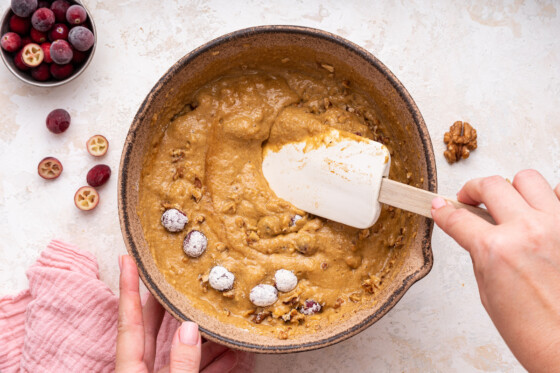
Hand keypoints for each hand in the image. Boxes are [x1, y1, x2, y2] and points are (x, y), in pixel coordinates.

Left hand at [116, 255, 248, 371]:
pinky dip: (210, 363)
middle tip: (175, 276)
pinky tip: (229, 355)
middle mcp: (140, 372)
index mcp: (131, 370)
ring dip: (200, 338)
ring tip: (218, 317)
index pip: (130, 321)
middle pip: (152, 328)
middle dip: (167, 302)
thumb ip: (183, 363)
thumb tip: (189, 328)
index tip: (127, 259)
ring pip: (178, 351)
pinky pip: (191, 370)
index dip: (128, 288)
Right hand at [431, 170, 559, 371]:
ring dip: (511, 188)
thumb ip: (480, 252)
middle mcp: (527, 230)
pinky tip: (540, 213)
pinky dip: (549, 198)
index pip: (458, 217)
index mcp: (496, 250)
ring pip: (527, 178)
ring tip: (507, 202)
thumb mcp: (488, 291)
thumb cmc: (533, 332)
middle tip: (468, 199)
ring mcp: (557, 225)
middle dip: (471, 190)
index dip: (443, 210)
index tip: (440, 206)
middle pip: (490, 185)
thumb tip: (472, 230)